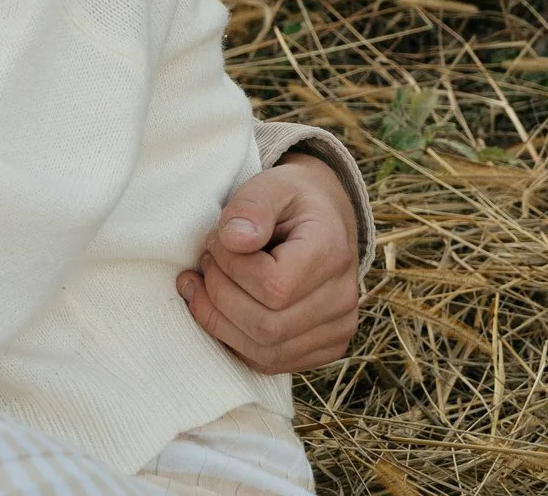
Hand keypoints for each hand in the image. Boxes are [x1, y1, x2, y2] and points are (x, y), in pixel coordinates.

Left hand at [177, 152, 361, 372]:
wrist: (324, 220)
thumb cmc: (291, 201)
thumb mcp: (271, 185)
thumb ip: (252, 206)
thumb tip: (233, 240)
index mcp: (332, 254)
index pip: (273, 286)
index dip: (231, 267)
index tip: (217, 240)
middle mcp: (343, 299)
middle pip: (267, 327)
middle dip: (219, 295)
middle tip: (206, 262)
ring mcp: (337, 330)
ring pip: (265, 352)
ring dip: (219, 320)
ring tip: (204, 283)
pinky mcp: (324, 348)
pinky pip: (269, 362)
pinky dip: (234, 339)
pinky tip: (218, 307)